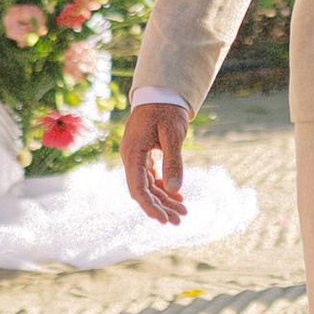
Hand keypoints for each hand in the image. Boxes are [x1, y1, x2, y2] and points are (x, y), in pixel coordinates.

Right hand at [122, 99, 185, 226]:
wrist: (161, 93)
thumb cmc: (166, 110)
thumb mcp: (173, 134)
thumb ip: (173, 161)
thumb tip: (175, 190)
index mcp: (133, 153)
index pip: (138, 188)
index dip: (149, 207)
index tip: (163, 220)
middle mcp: (131, 158)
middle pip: (143, 191)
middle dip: (160, 207)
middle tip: (179, 221)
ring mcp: (137, 158)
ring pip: (149, 186)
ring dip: (164, 200)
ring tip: (182, 212)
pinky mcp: (144, 156)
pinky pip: (152, 178)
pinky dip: (164, 188)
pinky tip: (177, 198)